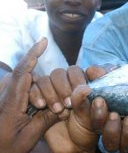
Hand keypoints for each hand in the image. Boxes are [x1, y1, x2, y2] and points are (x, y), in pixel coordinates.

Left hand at [0, 38, 58, 152]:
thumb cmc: (8, 146)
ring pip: (30, 83)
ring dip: (43, 94)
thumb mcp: (30, 135)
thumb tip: (66, 106)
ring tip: (48, 112)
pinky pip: (26, 87)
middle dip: (48, 90)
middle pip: (31, 78)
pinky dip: (37, 94)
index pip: (22, 71)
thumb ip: (47, 118)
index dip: (33, 54)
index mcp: (9, 101)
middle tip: (55, 109)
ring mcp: (6, 94)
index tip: (44, 41)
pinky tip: (42, 107)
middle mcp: (6, 93)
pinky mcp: (8, 97)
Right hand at [41, 66, 97, 152]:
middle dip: (63, 87)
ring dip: (50, 93)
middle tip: (68, 104)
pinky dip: (36, 95)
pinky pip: (32, 88)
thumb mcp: (91, 116)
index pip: (77, 71)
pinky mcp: (38, 98)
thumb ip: (86, 102)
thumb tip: (83, 90)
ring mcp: (52, 89)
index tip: (81, 89)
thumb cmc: (86, 128)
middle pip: (60, 73)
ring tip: (58, 109)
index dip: (78, 78)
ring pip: (46, 80)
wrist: (72, 145)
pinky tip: (41, 106)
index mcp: (82, 82)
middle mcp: (66, 83)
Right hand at [86, 66, 127, 152]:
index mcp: (105, 118)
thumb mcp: (113, 78)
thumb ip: (102, 75)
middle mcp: (117, 130)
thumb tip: (92, 70)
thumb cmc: (124, 85)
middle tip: (113, 114)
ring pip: (125, 145)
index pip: (97, 123)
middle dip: (110, 129)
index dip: (96, 115)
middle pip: (109, 140)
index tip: (99, 101)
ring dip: (127, 134)